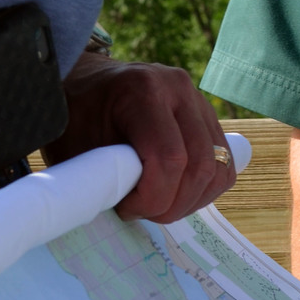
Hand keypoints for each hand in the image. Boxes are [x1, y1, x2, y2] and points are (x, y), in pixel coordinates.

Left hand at [46, 51, 235, 222]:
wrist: (89, 83)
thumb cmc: (76, 116)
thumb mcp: (76, 145)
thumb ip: (102, 177)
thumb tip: (124, 215)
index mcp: (144, 91)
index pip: (170, 158)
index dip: (153, 197)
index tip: (125, 208)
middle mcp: (179, 89)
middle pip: (200, 167)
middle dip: (172, 205)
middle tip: (140, 211)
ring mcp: (198, 100)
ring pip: (218, 168)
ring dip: (190, 200)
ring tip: (157, 203)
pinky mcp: (207, 115)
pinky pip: (223, 163)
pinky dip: (204, 189)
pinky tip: (175, 192)